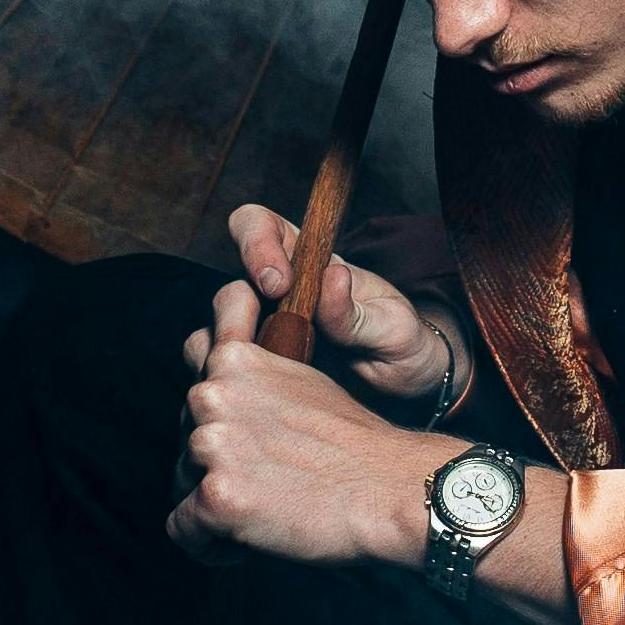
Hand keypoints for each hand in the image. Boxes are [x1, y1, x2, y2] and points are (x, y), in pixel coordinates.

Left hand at [168, 272, 439, 570]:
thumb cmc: (354, 445)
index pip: (193, 370)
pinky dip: (208, 544)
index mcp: (234, 360)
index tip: (240, 434)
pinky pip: (182, 529)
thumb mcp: (302, 382)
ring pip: (182, 482)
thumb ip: (253, 380)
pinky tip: (245, 543)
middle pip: (186, 436)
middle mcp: (213, 393)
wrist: (390, 489)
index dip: (216, 407)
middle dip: (215, 462)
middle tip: (266, 483)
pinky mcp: (215, 496)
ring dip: (213, 503)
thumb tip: (214, 390)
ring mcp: (211, 445)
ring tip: (262, 512)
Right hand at [191, 201, 467, 418]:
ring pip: (218, 333)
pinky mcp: (262, 375)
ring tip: (271, 372)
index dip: (256, 244)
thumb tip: (332, 277)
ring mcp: (265, 339)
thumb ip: (357, 311)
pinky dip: (237, 383)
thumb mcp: (393, 327)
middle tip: (264, 334)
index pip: (261, 227)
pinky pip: (229, 374)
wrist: (406, 391)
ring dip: (234, 350)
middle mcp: (277, 298)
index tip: (280, 281)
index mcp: (307, 264)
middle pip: (228, 283)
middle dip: (236, 302)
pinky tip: (265, 397)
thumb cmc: (401, 346)